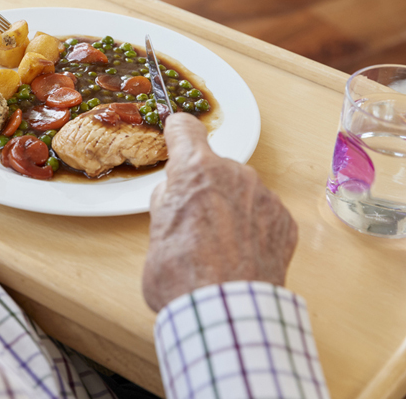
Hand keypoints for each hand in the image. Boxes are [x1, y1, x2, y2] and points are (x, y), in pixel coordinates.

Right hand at [142, 113, 297, 311]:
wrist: (224, 313)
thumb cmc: (181, 274)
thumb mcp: (155, 230)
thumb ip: (168, 201)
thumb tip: (177, 193)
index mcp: (195, 170)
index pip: (184, 128)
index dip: (177, 133)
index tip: (176, 136)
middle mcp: (234, 173)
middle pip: (215, 167)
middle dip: (205, 186)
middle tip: (193, 222)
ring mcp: (264, 196)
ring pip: (241, 190)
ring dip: (231, 207)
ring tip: (219, 246)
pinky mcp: (285, 221)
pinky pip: (263, 214)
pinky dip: (253, 228)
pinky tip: (241, 254)